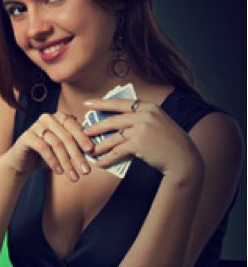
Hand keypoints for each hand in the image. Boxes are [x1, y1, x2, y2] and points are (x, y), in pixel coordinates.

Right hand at [2, 110, 93, 182]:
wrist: (23, 162)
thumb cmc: (48, 154)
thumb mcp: (65, 149)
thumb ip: (77, 146)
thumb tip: (96, 151)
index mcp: (60, 117)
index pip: (74, 125)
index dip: (83, 138)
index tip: (92, 152)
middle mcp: (48, 117)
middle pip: (66, 136)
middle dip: (77, 155)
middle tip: (86, 171)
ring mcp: (36, 125)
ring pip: (56, 143)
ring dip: (67, 162)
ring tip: (74, 177)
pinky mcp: (26, 135)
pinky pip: (43, 148)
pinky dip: (53, 161)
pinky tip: (59, 172)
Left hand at [83, 98, 201, 176]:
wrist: (184, 159)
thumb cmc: (170, 143)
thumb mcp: (158, 123)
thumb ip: (141, 118)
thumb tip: (118, 121)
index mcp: (149, 107)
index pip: (120, 103)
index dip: (102, 103)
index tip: (87, 103)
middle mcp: (144, 115)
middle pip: (113, 120)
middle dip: (96, 126)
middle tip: (84, 131)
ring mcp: (141, 129)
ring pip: (113, 137)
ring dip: (99, 145)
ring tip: (89, 150)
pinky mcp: (138, 144)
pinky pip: (116, 151)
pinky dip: (106, 158)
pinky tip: (100, 163)